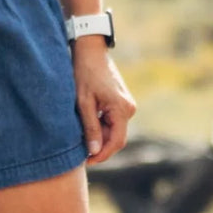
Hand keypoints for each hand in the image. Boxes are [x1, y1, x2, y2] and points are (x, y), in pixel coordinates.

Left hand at [71, 38, 135, 162]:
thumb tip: (94, 151)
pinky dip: (102, 127)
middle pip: (117, 138)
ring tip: (82, 138)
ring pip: (115, 130)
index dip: (103, 154)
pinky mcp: (122, 102)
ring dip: (101, 136)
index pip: (117, 142)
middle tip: (82, 153)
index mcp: (122, 110)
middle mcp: (129, 109)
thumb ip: (90, 128)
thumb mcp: (83, 102)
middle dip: (101, 147)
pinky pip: (114, 121)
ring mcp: (128, 106)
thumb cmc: (84, 73)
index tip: (88, 161)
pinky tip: (89, 126)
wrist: (91, 50)